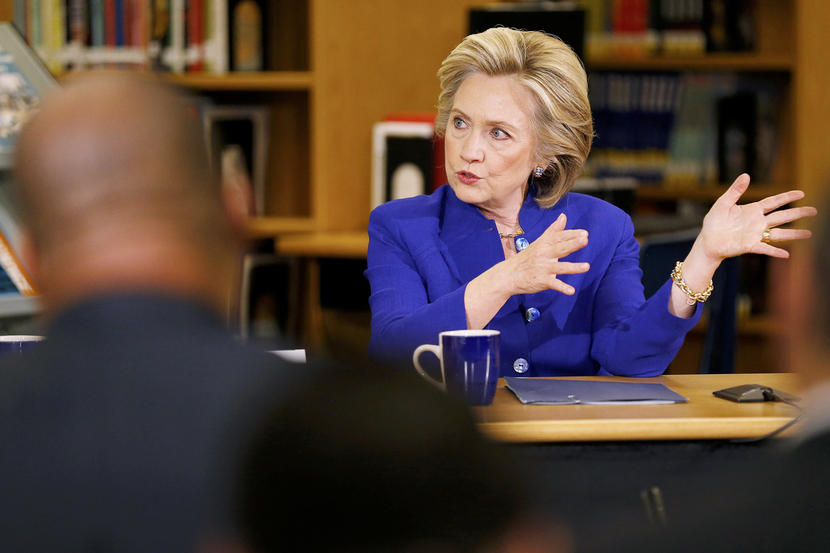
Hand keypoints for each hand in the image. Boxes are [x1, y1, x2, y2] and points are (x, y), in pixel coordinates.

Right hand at [507, 213, 589, 295]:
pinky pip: (553, 284)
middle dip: (572, 244)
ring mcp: (542, 268)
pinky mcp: (541, 281)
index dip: (571, 235)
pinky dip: (562, 288)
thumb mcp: (539, 242)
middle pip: (559, 249)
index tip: (584, 233)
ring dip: (573, 267)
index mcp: (544, 244)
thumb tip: (563, 217)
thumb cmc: (526, 258)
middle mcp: (543, 255)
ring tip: (586, 266)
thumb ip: (554, 230)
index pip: (559, 237)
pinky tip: (571, 291)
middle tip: (584, 240)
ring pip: (559, 267)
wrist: (508, 275)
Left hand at [697, 173, 816, 261]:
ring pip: (779, 233)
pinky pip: (765, 248)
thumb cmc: (714, 223)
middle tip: (814, 211)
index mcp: (752, 210)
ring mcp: (755, 235)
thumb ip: (735, 191)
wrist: (707, 241)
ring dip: (793, 234)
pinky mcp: (749, 246)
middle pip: (782, 216)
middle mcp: (757, 222)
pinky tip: (786, 254)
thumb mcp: (723, 204)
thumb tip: (746, 175)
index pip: (773, 202)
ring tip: (809, 233)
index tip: (801, 193)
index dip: (787, 197)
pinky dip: (775, 251)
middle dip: (798, 213)